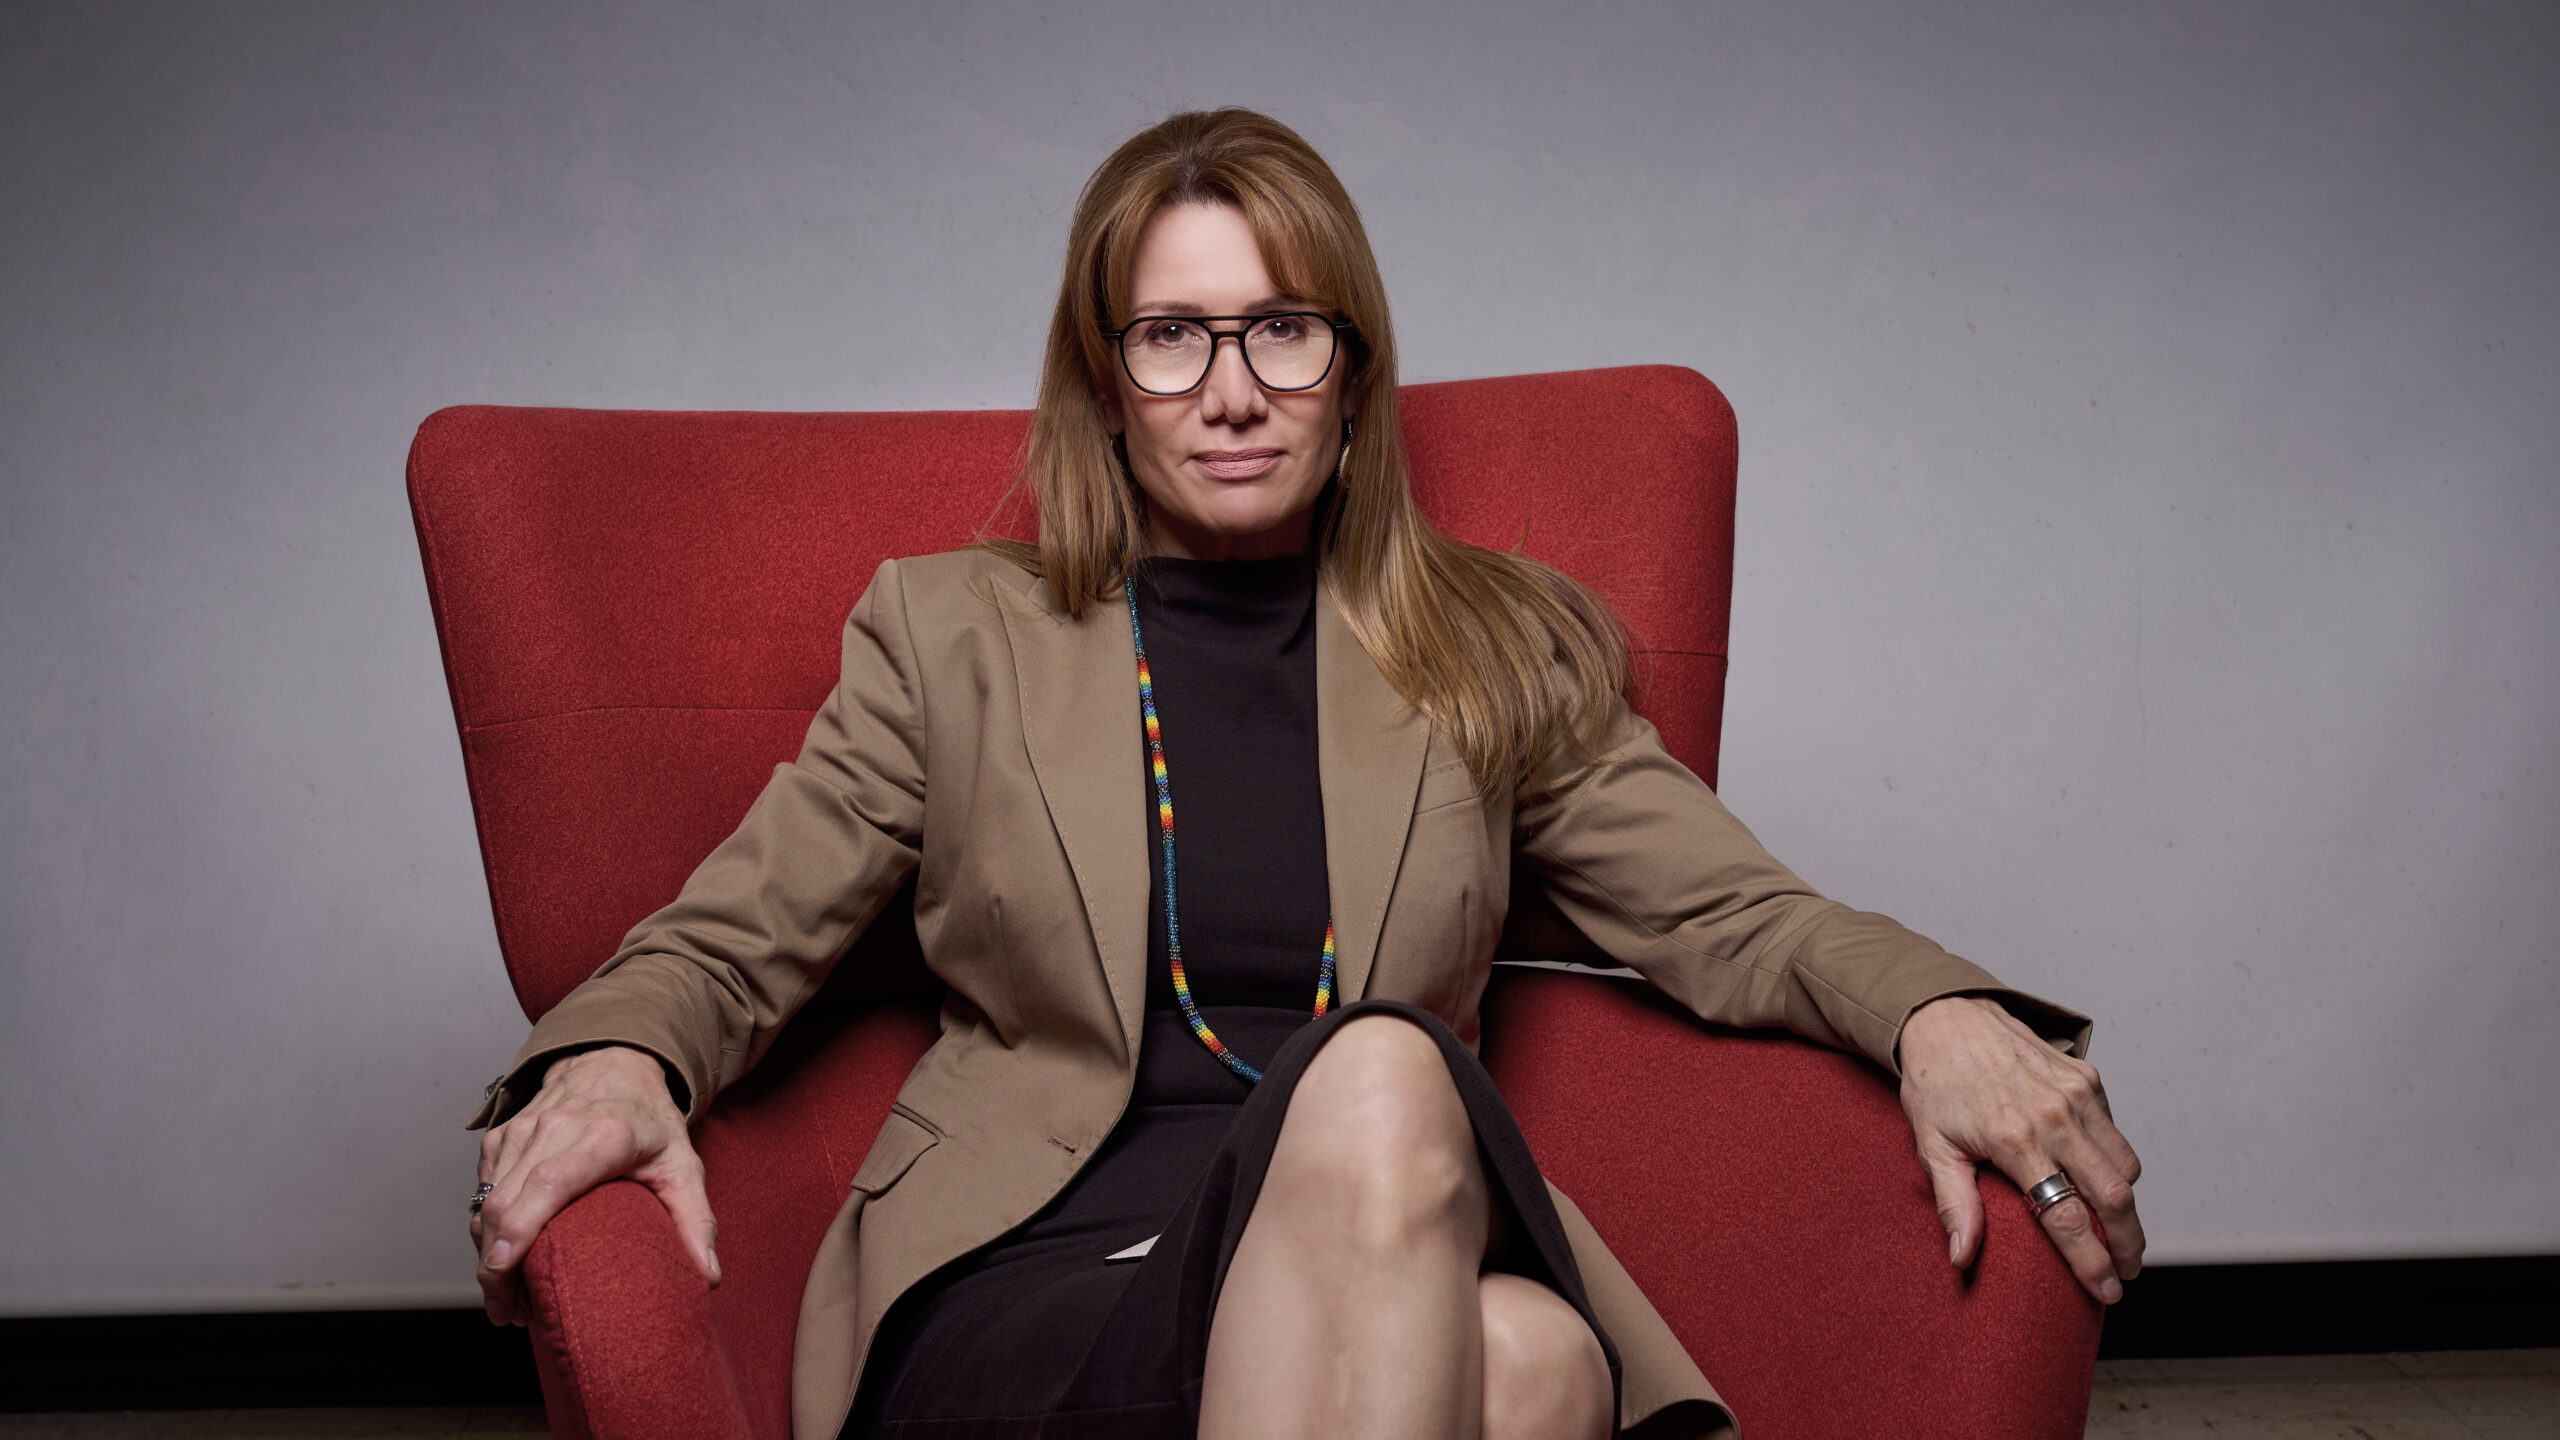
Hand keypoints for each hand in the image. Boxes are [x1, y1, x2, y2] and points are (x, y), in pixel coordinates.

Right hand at [471, 1045, 720, 1324]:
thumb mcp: (684, 1164)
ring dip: (486, 1255)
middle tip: (510, 1314)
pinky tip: (504, 1259)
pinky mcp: (502, 1136)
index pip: (549, 1184)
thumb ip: (697, 1220)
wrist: (616, 1059)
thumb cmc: (650, 1117)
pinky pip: (482, 1190)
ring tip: (508, 1299)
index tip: (503, 1271)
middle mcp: (556, 1128)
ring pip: (486, 1201)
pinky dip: (485, 1230)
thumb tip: (708, 1277)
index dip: (520, 1229)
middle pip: (505, 1201)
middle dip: (495, 1266)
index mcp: (605, 1135)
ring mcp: (523, 1130)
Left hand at [1897, 995, 2143, 1303]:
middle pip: (2114, 1196)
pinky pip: (2115, 1132)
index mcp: (2014, 1139)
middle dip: (2128, 1243)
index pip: (2066, 1217)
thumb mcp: (1932, 1146)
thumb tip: (1962, 1256)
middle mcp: (2053, 1116)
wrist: (1946, 1016)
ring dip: (2127, 1207)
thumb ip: (1954, 1204)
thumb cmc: (1935, 1083)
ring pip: (2125, 1166)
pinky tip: (2097, 1179)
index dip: (2092, 1262)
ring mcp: (2076, 1094)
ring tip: (2117, 1234)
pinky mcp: (2087, 1077)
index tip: (2106, 1291)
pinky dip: (2116, 1163)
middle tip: (2125, 1271)